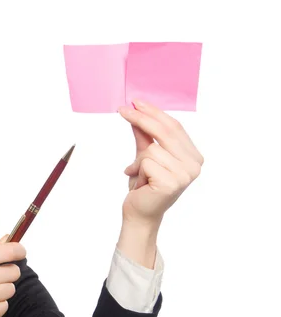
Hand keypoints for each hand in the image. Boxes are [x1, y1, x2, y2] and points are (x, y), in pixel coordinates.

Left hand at [118, 100, 203, 225]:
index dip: (154, 112)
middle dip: (141, 119)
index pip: (174, 127)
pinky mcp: (171, 182)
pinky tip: (141, 183)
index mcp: (193, 156)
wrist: (140, 213)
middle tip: (122, 110)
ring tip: (140, 175)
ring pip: (152, 149)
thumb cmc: (144, 186)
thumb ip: (144, 135)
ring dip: (138, 161)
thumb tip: (137, 110)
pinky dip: (137, 170)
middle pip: (165, 132)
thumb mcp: (145, 156)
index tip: (136, 102)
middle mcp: (194, 165)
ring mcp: (185, 175)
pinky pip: (146, 162)